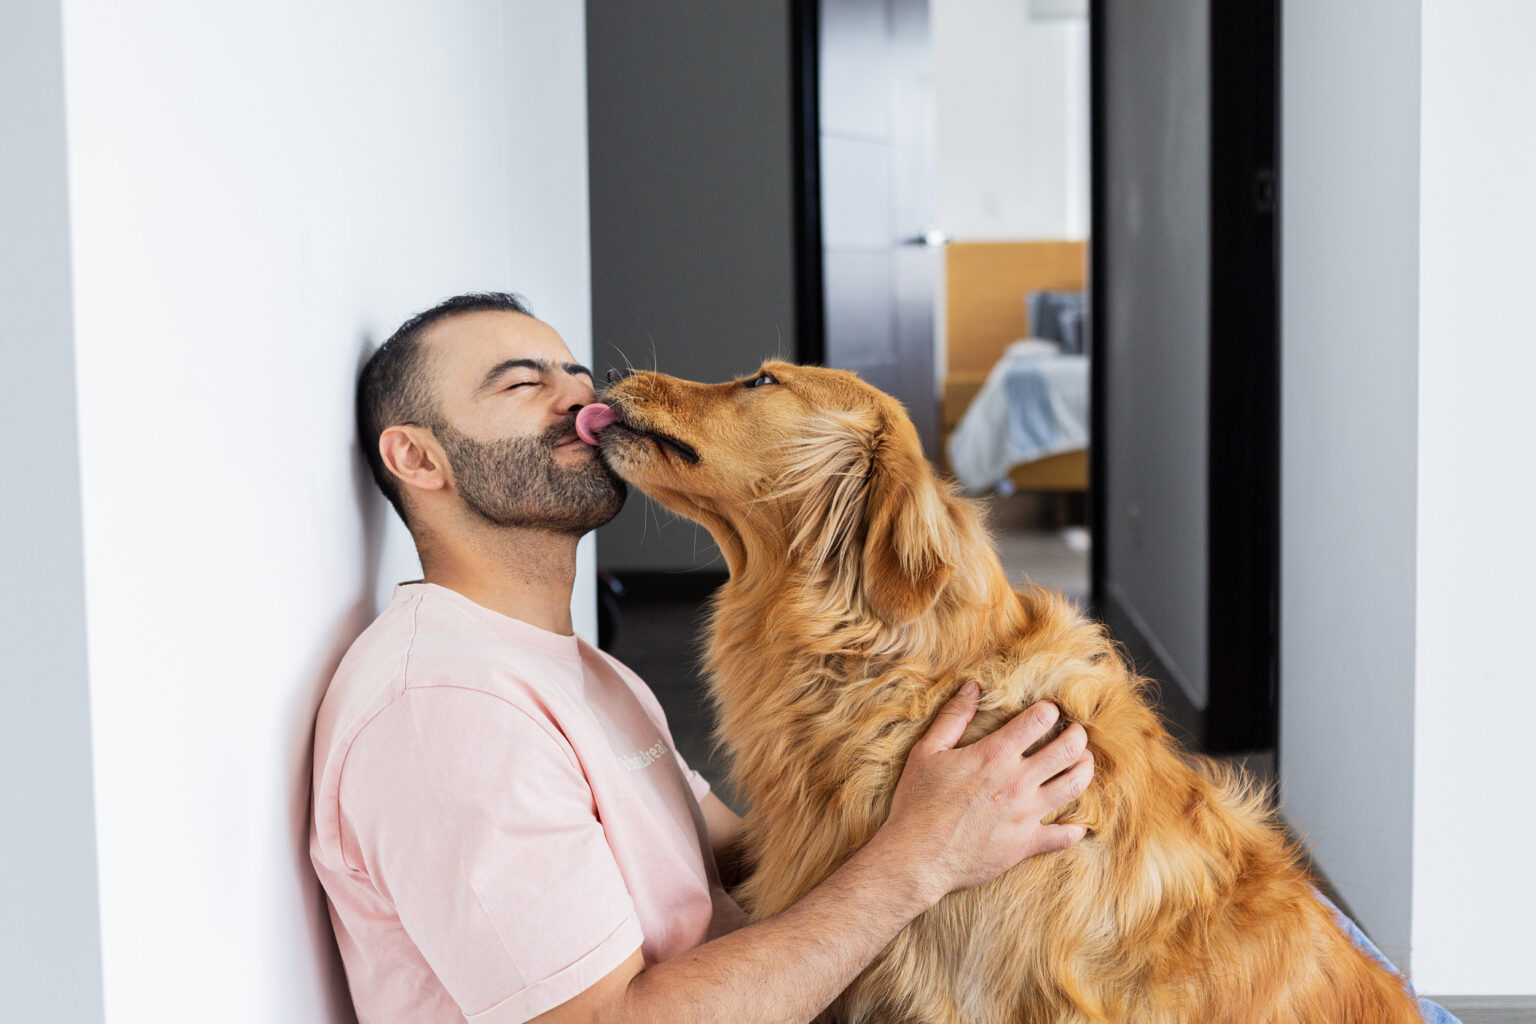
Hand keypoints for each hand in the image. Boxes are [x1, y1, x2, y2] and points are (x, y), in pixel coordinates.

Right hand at [877, 683, 1093, 904]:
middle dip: (1078, 735)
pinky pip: (1063, 836)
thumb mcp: (927, 751)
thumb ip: (953, 717)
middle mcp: (1018, 781)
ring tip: (1082, 761)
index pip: (1039, 720)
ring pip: (1074, 786)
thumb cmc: (917, 802)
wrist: (917, 858)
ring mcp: (1026, 814)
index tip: (1049, 710)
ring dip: (1084, 769)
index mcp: (995, 754)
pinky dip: (1073, 830)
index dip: (1049, 710)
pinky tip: (1077, 825)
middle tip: (1075, 731)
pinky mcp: (1026, 844)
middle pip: (1068, 749)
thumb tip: (973, 687)